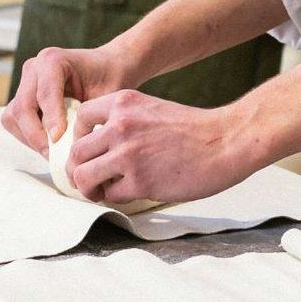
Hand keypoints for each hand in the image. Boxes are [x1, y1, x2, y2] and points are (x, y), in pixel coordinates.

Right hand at [1, 44, 130, 154]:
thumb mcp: (106, 95)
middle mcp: (34, 68)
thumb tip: (77, 145)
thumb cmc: (109, 80)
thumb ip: (90, 115)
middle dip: (36, 134)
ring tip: (52, 152)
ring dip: (29, 137)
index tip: (58, 139)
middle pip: (22, 106)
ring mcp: (25, 83)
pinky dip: (27, 136)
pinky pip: (14, 122)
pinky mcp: (21, 97)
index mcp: (54, 60)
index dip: (50, 119)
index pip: (45, 94)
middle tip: (53, 155)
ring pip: (13, 116)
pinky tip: (48, 144)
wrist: (106, 70)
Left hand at [66, 90, 261, 205]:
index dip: (78, 139)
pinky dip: (116, 198)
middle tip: (90, 180)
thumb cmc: (194, 130)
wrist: (226, 141)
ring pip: (82, 176)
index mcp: (123, 103)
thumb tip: (100, 148)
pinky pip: (110, 195)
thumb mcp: (153, 110)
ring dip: (90, 188)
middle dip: (78, 170)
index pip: (79, 118)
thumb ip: (125, 123)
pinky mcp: (139, 182)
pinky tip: (132, 193)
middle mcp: (120, 126)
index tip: (89, 151)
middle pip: (75, 153)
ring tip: (103, 191)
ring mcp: (127, 154)